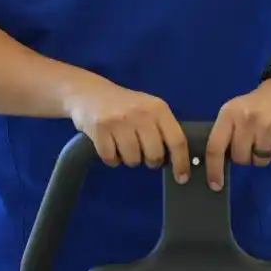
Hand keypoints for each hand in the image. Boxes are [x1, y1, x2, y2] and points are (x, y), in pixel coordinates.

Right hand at [63, 76, 190, 181]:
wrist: (89, 92)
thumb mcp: (149, 109)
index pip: (177, 140)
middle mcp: (141, 114)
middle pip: (155, 155)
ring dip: (130, 160)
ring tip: (125, 146)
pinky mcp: (99, 129)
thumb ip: (163, 129)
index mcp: (159, 108)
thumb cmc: (125, 105)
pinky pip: (111, 159)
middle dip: (151, 161)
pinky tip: (111, 147)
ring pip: (133, 160)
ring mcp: (119, 121)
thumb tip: (177, 160)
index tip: (181, 178)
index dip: (181, 162)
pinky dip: (112, 159)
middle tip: (145, 154)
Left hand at [204, 80, 270, 189]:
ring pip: (260, 160)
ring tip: (269, 140)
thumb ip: (228, 132)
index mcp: (229, 114)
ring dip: (264, 156)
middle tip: (254, 144)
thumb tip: (218, 162)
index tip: (215, 185)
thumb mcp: (237, 110)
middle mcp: (246, 120)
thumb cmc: (260, 102)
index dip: (214, 169)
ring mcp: (268, 126)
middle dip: (247, 156)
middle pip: (240, 158)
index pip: (215, 146)